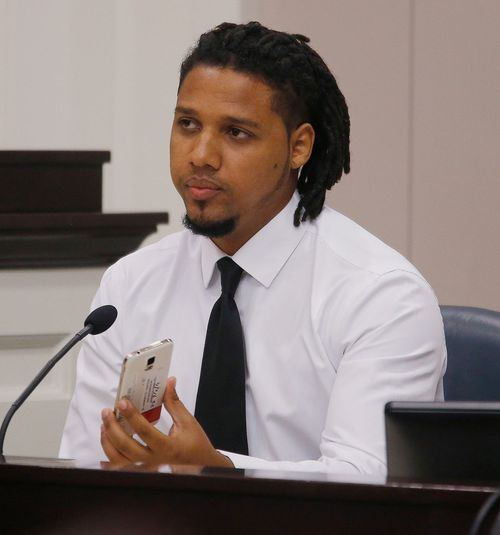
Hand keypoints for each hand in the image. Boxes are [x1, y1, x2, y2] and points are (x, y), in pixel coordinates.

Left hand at [100, 377, 233, 468]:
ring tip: (104, 424)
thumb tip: (169, 382)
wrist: (201, 465)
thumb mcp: (187, 421)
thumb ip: (174, 402)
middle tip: (107, 412)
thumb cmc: (195, 443)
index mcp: (168, 447)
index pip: (145, 431)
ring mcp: (146, 468)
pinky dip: (109, 456)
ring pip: (119, 459)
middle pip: (127, 447)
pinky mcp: (141, 471)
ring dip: (108, 441)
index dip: (132, 416)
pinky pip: (120, 467)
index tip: (123, 402)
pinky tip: (106, 442)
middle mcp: (155, 460)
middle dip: (113, 428)